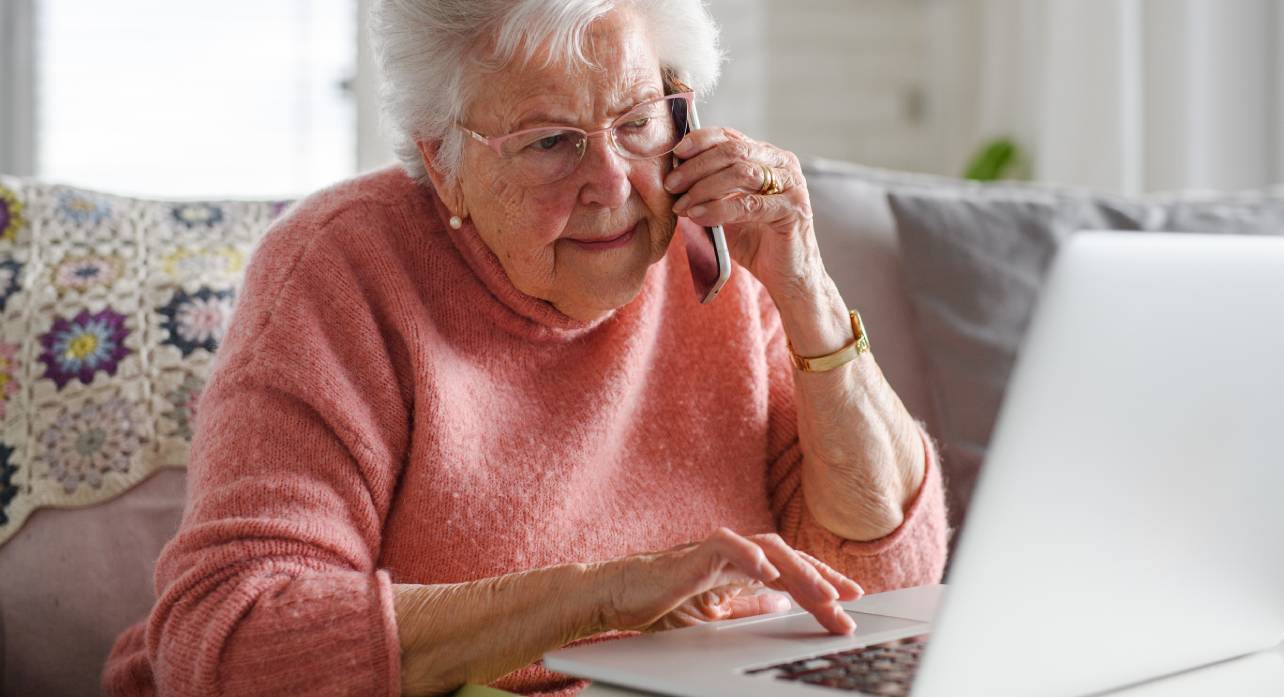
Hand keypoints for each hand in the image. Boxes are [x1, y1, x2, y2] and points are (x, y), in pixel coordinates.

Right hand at [593, 527, 862, 634]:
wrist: (614, 596)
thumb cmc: (657, 603)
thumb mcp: (713, 616)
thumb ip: (746, 608)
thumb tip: (780, 607)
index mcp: (741, 569)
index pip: (791, 571)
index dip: (823, 583)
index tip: (852, 603)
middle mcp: (734, 555)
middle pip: (789, 558)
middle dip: (823, 580)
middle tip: (850, 603)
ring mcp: (715, 551)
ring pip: (767, 548)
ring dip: (799, 571)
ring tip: (823, 593)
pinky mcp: (693, 553)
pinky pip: (727, 546)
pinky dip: (749, 557)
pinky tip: (769, 574)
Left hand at [665, 128, 819, 299]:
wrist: (787, 276)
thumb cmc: (756, 242)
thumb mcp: (727, 209)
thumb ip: (709, 190)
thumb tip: (674, 177)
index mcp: (767, 157)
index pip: (731, 136)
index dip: (701, 140)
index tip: (675, 153)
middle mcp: (783, 165)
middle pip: (734, 151)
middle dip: (697, 166)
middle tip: (672, 184)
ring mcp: (792, 185)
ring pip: (742, 173)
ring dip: (705, 187)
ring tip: (682, 205)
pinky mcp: (794, 209)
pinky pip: (750, 204)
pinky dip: (720, 209)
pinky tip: (699, 216)